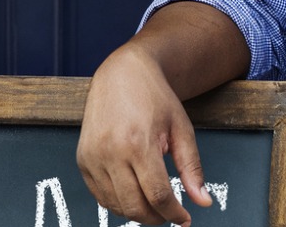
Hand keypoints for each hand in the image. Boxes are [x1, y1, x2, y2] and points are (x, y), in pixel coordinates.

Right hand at [77, 45, 214, 226]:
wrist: (121, 73)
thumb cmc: (154, 97)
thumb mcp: (181, 128)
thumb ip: (192, 168)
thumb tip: (203, 202)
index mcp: (138, 143)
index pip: (158, 195)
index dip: (174, 214)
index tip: (184, 219)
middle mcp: (110, 152)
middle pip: (135, 206)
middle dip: (156, 218)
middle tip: (169, 214)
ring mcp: (92, 157)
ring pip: (115, 205)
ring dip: (137, 212)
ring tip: (153, 203)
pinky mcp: (82, 159)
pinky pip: (99, 196)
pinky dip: (117, 203)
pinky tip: (133, 194)